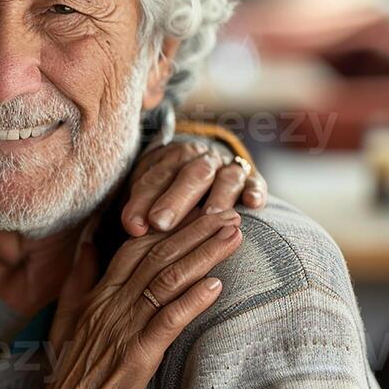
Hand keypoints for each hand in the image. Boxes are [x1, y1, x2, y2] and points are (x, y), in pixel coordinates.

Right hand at [45, 210, 242, 388]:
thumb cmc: (70, 377)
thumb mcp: (66, 321)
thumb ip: (80, 280)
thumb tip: (89, 242)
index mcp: (97, 296)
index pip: (136, 247)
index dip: (169, 224)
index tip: (200, 209)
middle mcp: (110, 306)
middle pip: (157, 255)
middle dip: (196, 230)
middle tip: (229, 212)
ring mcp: (122, 329)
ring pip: (166, 280)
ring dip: (204, 255)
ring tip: (234, 236)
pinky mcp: (136, 357)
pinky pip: (167, 321)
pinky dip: (192, 301)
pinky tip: (217, 284)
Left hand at [121, 140, 266, 236]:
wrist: (206, 161)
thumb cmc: (172, 188)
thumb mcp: (153, 191)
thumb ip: (142, 207)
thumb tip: (133, 229)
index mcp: (171, 159)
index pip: (155, 179)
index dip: (142, 202)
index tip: (133, 227)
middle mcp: (201, 160)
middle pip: (190, 175)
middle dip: (175, 199)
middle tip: (161, 223)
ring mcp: (228, 169)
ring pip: (225, 178)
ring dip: (217, 197)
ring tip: (209, 218)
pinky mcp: (252, 179)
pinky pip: (255, 182)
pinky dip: (255, 190)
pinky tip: (253, 203)